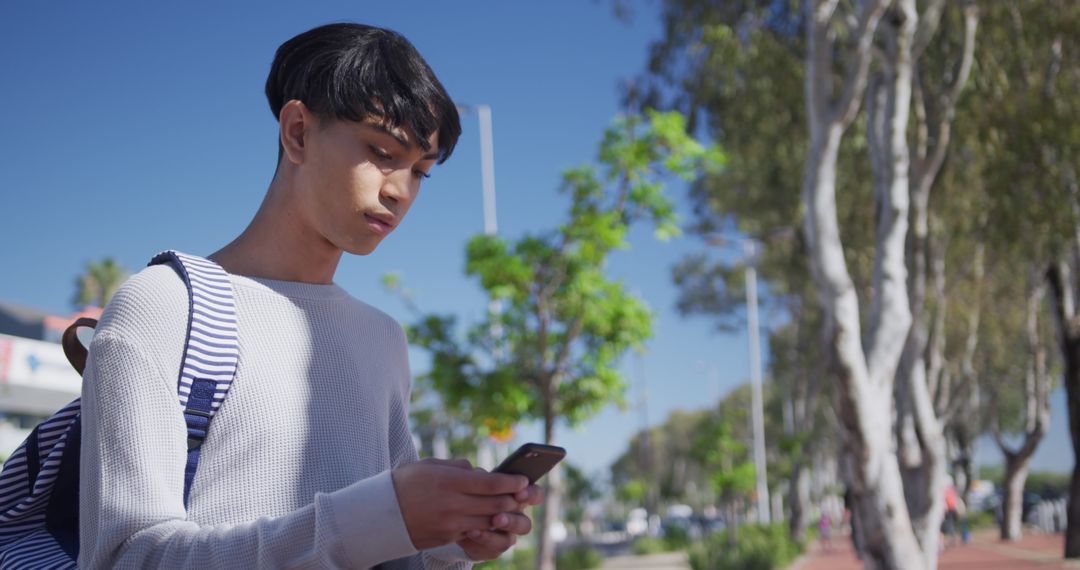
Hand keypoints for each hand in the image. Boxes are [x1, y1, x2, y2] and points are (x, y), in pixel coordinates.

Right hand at [391, 458, 527, 549]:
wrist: (381, 514)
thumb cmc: (406, 483)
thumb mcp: (431, 465)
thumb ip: (458, 467)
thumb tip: (479, 472)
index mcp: (449, 481)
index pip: (490, 483)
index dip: (511, 482)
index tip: (523, 480)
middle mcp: (453, 504)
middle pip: (495, 504)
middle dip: (513, 499)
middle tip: (524, 495)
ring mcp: (451, 524)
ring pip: (489, 521)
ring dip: (504, 515)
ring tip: (511, 507)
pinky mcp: (448, 537)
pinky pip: (475, 532)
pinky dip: (486, 526)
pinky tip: (491, 519)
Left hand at [457, 482, 545, 560]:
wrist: (456, 516)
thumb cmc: (471, 492)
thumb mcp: (477, 481)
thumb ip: (482, 479)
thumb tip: (480, 475)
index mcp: (518, 499)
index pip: (535, 496)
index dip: (531, 495)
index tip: (520, 492)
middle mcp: (515, 519)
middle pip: (525, 524)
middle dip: (512, 521)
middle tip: (497, 517)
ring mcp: (505, 536)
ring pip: (509, 540)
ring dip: (493, 537)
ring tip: (480, 528)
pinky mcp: (492, 549)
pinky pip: (492, 550)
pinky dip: (481, 540)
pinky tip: (469, 532)